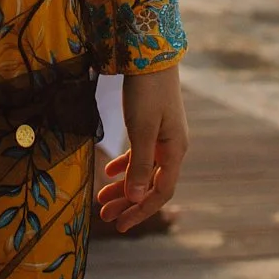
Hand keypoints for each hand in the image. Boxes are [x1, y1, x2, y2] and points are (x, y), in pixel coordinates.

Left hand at [96, 63, 188, 231]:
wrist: (150, 54)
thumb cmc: (146, 91)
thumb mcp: (141, 130)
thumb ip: (139, 165)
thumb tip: (135, 199)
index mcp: (175, 151)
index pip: (160, 192)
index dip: (141, 211)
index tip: (120, 225)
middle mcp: (172, 146)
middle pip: (151, 185)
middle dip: (129, 203)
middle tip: (106, 217)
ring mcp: (163, 135)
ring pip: (144, 170)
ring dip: (125, 187)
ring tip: (103, 200)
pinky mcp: (152, 124)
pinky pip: (140, 154)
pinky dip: (126, 165)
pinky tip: (111, 173)